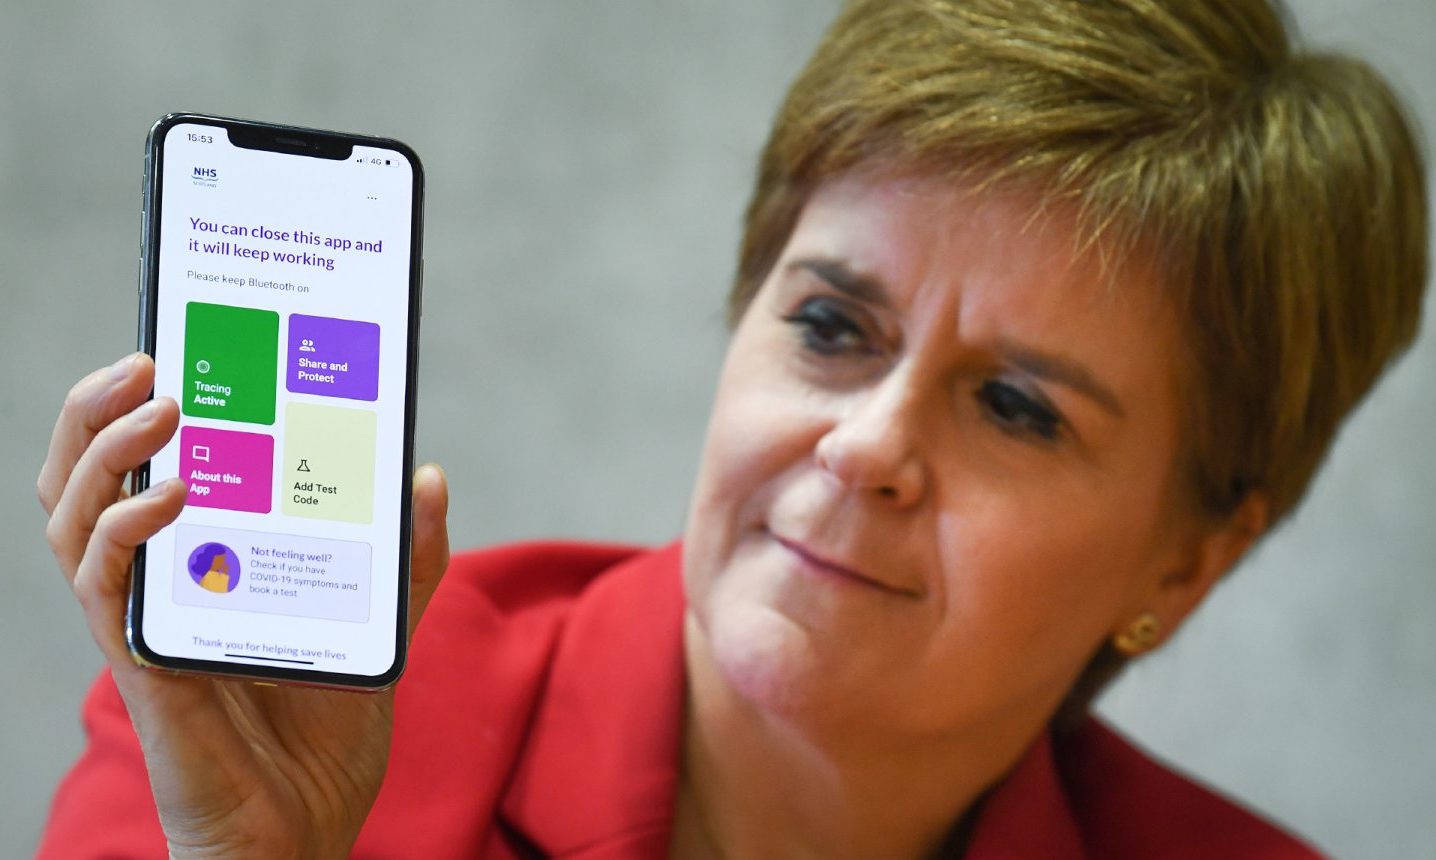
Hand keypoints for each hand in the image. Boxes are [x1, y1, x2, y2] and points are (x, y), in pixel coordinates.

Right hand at [38, 353, 450, 859]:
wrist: (306, 830)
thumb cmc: (325, 734)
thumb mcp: (378, 628)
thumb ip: (406, 561)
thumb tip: (429, 476)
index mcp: (200, 565)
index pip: (144, 470)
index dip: (140, 409)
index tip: (178, 346)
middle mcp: (158, 584)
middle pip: (85, 478)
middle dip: (99, 408)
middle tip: (150, 357)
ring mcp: (143, 620)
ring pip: (73, 515)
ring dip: (104, 449)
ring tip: (160, 400)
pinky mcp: (142, 663)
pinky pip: (105, 584)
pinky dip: (126, 529)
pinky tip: (173, 494)